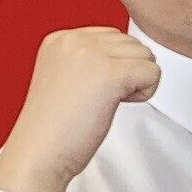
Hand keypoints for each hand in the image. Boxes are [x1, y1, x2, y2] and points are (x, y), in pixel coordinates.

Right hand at [0, 26, 163, 191]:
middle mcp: (73, 40)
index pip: (112, 36)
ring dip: (136, 82)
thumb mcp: (64, 78)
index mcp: (59, 40)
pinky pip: (153, 73)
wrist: (38, 155)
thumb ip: (88, 59)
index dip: (112, 66)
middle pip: (131, 43)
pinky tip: (117, 106)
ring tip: (105, 102)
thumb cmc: (53, 128)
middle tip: (98, 99)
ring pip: (145, 56)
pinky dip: (144, 93)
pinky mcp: (109, 74)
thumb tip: (129, 56)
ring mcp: (90, 54)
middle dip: (127, 72)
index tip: (87, 90)